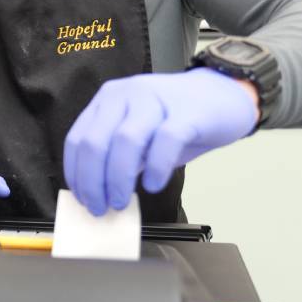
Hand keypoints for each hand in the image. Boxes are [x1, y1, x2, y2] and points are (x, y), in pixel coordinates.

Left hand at [64, 67, 258, 215]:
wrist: (225, 94)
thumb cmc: (178, 120)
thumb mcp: (140, 136)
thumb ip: (118, 157)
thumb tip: (97, 192)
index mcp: (108, 100)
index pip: (77, 139)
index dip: (75, 174)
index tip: (82, 199)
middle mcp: (127, 95)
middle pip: (95, 142)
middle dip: (93, 182)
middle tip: (100, 207)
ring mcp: (156, 100)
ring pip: (125, 142)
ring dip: (118, 179)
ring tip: (122, 202)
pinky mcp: (187, 112)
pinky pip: (164, 141)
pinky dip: (155, 168)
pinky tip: (153, 185)